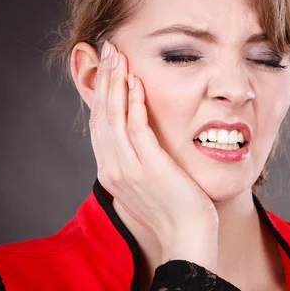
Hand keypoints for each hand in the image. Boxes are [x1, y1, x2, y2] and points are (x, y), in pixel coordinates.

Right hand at [89, 41, 218, 271]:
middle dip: (105, 80)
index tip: (110, 71)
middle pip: (101, 115)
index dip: (103, 96)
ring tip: (117, 56)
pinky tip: (135, 82)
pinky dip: (133, 102)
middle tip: (108, 51)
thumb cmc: (178, 215)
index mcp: (113, 173)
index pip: (101, 126)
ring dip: (115, 83)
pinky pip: (136, 127)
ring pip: (114, 116)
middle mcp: (114, 169)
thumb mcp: (152, 187)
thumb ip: (143, 166)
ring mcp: (128, 168)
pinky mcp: (148, 166)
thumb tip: (147, 149)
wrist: (188, 240)